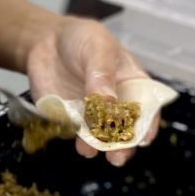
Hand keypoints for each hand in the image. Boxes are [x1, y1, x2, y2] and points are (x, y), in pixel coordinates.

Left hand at [24, 17, 153, 166]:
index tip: (143, 139)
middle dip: (122, 145)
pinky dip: (76, 140)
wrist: (46, 41)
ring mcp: (93, 113)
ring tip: (89, 150)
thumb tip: (108, 101)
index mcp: (133, 84)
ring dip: (97, 146)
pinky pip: (76, 134)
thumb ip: (102, 74)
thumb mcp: (97, 49)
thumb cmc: (82, 39)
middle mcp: (116, 104)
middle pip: (125, 130)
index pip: (147, 108)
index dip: (148, 125)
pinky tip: (75, 141)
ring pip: (100, 137)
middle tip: (117, 156)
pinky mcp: (71, 118)